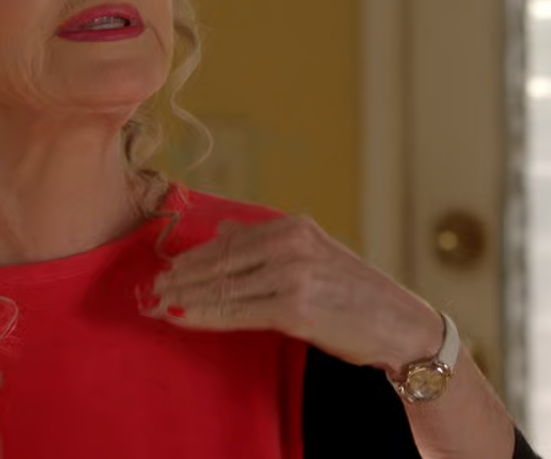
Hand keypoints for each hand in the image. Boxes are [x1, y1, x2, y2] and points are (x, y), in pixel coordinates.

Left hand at [146, 215, 444, 370]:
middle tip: (151, 288)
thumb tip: (222, 233)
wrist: (398, 324)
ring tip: (160, 304)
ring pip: (224, 286)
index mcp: (294, 226)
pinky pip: (237, 312)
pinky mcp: (295, 308)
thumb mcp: (313, 255)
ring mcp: (293, 275)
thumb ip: (266, 243)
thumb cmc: (354, 294)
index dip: (193, 256)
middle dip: (182, 276)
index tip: (166, 268)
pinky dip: (205, 315)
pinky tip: (183, 318)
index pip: (230, 241)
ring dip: (186, 297)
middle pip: (221, 260)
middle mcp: (292, 244)